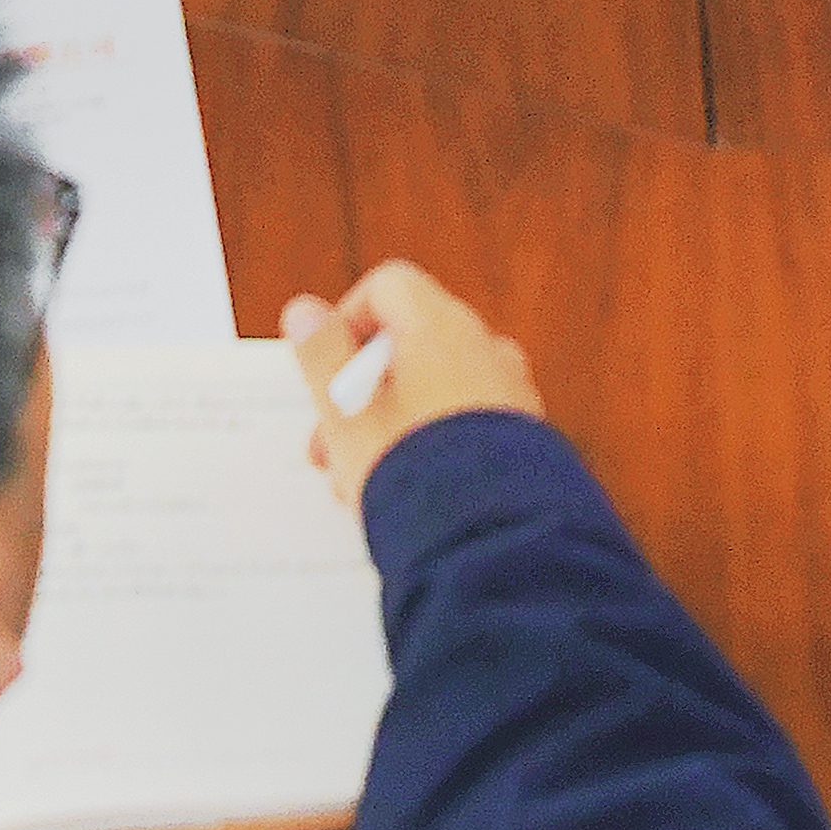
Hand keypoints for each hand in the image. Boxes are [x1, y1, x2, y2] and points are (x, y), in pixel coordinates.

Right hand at [279, 260, 544, 501]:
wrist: (491, 542)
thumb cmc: (410, 470)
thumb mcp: (346, 411)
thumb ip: (321, 355)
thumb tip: (305, 310)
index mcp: (442, 327)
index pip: (389, 287)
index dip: (348, 321)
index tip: (328, 370)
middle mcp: (485, 348)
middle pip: (410, 344)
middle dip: (362, 392)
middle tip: (331, 447)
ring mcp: (511, 392)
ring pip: (435, 391)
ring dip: (392, 425)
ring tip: (361, 482)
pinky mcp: (525, 439)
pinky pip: (467, 425)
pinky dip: (433, 444)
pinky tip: (409, 494)